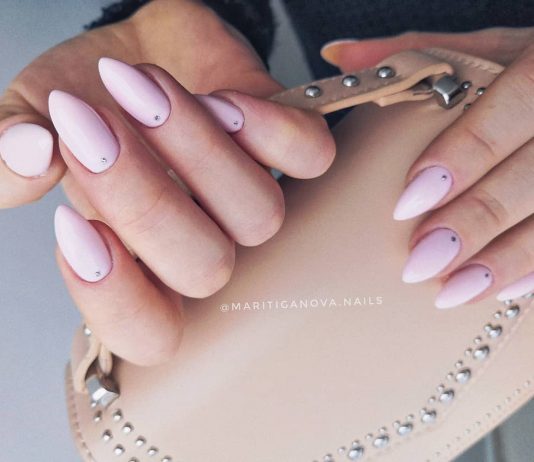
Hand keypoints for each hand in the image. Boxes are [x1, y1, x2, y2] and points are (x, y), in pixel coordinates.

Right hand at [1, 0, 334, 363]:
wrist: (137, 51)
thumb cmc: (89, 102)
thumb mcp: (34, 127)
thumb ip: (11, 153)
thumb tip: (26, 157)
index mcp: (142, 262)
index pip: (150, 332)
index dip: (115, 297)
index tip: (72, 222)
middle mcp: (205, 240)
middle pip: (207, 270)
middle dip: (145, 201)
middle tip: (89, 126)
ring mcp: (251, 195)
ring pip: (260, 216)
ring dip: (196, 150)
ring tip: (139, 88)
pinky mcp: (287, 143)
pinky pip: (311, 158)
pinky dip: (272, 129)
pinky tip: (220, 98)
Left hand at [322, 27, 533, 307]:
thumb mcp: (488, 48)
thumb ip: (418, 52)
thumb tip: (340, 58)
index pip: (513, 109)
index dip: (465, 156)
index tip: (410, 201)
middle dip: (477, 220)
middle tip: (422, 261)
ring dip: (507, 259)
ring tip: (453, 291)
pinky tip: (503, 292)